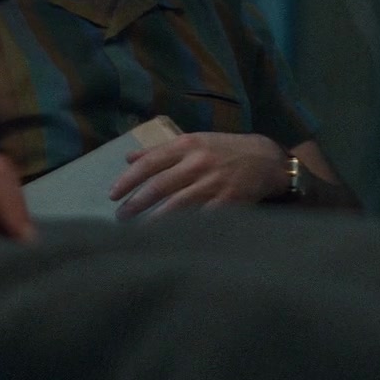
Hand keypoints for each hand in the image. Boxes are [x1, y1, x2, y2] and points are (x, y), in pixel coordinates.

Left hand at [109, 132, 285, 219]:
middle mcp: (198, 163)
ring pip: (177, 205)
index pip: (150, 163)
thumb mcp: (194, 141)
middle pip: (159, 186)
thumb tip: (129, 158)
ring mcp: (213, 184)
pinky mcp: (228, 203)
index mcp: (187, 146)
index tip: (112, 194)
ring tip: (138, 231)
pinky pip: (201, 219)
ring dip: (154, 220)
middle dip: (136, 204)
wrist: (266, 160)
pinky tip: (170, 238)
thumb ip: (160, 150)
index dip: (128, 180)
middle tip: (120, 217)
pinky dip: (184, 229)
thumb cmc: (224, 150)